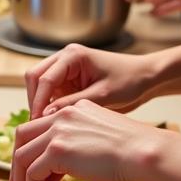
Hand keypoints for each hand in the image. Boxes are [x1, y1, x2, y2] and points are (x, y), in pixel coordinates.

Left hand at [9, 100, 160, 180]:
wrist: (146, 153)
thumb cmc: (135, 153)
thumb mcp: (100, 141)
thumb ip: (77, 148)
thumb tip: (60, 170)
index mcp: (73, 109)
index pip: (41, 129)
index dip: (33, 153)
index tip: (34, 176)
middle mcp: (61, 115)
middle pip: (23, 137)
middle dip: (17, 165)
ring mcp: (57, 131)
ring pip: (22, 156)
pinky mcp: (57, 151)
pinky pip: (32, 173)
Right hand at [24, 41, 156, 117]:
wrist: (146, 77)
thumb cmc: (130, 82)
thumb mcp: (103, 96)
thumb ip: (73, 103)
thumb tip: (46, 114)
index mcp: (73, 56)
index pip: (44, 78)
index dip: (38, 102)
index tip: (37, 122)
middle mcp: (65, 57)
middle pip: (34, 76)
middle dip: (34, 100)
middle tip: (38, 124)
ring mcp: (66, 67)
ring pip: (39, 83)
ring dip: (40, 102)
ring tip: (46, 124)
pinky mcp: (69, 78)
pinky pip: (51, 90)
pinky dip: (49, 103)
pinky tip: (55, 120)